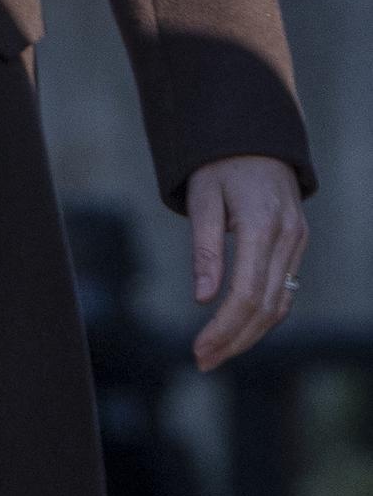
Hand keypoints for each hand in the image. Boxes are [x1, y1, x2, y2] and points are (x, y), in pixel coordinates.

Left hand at [188, 154, 306, 371]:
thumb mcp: (202, 197)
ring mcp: (297, 242)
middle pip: (265, 307)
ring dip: (250, 334)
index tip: (199, 350)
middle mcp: (287, 238)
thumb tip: (202, 298)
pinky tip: (240, 329)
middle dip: (234, 340)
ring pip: (280, 304)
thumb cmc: (220, 162)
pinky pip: (284, 289)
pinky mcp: (297, 243)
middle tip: (203, 362)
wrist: (254, 134)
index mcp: (262, 226)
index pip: (246, 294)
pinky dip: (264, 314)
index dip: (223, 328)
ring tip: (217, 353)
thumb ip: (204, 249)